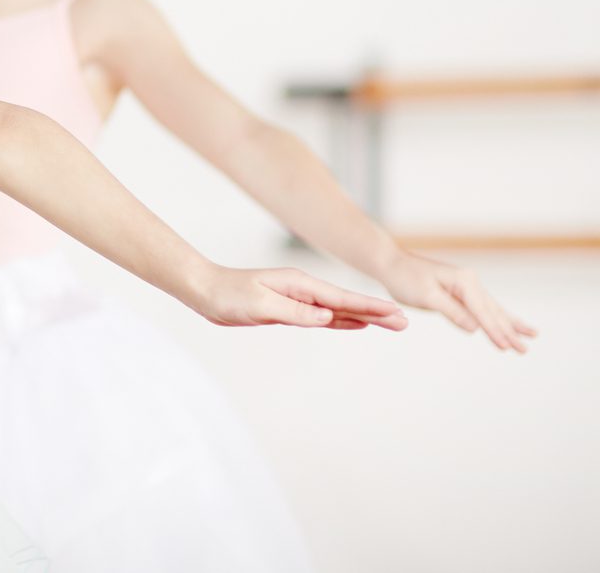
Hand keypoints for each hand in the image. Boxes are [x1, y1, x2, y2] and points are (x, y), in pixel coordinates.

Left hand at [193, 266, 408, 330]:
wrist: (206, 291)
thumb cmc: (229, 295)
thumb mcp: (261, 305)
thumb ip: (295, 312)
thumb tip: (328, 317)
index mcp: (299, 285)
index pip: (341, 299)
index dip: (369, 308)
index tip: (395, 313)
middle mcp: (303, 290)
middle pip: (347, 304)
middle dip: (376, 313)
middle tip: (405, 323)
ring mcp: (298, 300)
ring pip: (338, 311)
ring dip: (364, 318)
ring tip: (391, 324)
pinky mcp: (290, 310)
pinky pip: (323, 318)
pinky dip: (342, 321)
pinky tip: (357, 324)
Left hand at [376, 249, 537, 352]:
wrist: (391, 263)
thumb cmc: (405, 278)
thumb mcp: (426, 296)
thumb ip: (452, 311)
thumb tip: (475, 328)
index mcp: (464, 281)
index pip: (483, 312)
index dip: (495, 331)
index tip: (508, 347)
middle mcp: (470, 282)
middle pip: (493, 311)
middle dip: (509, 331)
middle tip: (524, 350)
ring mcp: (467, 286)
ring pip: (493, 309)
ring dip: (510, 324)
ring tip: (531, 335)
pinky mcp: (460, 292)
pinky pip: (483, 308)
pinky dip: (496, 317)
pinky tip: (508, 324)